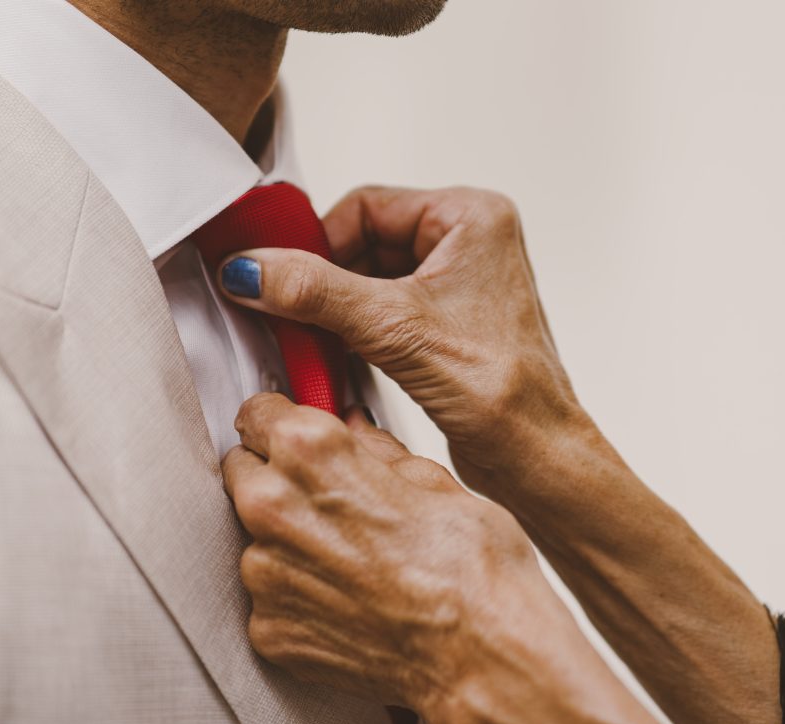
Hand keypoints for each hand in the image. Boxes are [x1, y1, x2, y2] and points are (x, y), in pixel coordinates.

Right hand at [215, 186, 591, 495]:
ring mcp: (455, 285)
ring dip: (334, 310)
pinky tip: (334, 355)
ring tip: (312, 340)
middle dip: (324, 282)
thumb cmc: (502, 390)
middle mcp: (466, 243)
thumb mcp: (392, 328)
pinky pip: (379, 311)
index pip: (364, 206)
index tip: (277, 274)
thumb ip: (314, 291)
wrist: (534, 456)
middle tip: (287, 312)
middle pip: (360, 243)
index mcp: (470, 217)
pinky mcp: (443, 325)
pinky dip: (350, 331)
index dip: (316, 242)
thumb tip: (251, 269)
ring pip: (366, 280)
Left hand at [221, 393, 535, 709]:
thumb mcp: (432, 478)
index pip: (257, 415)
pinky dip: (297, 599)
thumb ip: (375, 449)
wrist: (480, 654)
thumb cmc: (469, 566)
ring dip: (287, 544)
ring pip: (254, 540)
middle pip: (243, 473)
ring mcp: (264, 573)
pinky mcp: (268, 628)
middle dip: (276, 479)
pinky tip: (346, 601)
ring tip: (350, 561)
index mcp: (309, 451)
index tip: (291, 437)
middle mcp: (273, 506)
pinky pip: (269, 599)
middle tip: (327, 499)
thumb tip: (357, 430)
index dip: (280, 424)